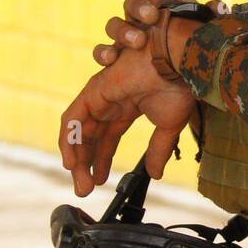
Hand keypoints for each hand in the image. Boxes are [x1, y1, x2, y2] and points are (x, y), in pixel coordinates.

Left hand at [59, 45, 195, 195]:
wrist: (178, 60)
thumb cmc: (179, 84)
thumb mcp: (169, 126)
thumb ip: (158, 149)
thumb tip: (156, 174)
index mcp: (128, 106)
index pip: (108, 137)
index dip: (103, 159)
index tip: (102, 181)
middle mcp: (110, 101)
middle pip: (90, 137)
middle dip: (86, 164)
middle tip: (86, 188)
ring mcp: (99, 96)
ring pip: (78, 131)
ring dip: (76, 157)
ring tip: (80, 180)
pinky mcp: (93, 92)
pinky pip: (72, 120)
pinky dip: (69, 141)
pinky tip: (72, 162)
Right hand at [93, 0, 225, 66]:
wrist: (176, 76)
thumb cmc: (189, 43)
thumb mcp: (200, 30)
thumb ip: (209, 17)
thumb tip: (219, 7)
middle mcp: (139, 13)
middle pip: (133, 0)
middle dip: (141, 6)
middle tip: (152, 16)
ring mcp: (125, 33)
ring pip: (114, 24)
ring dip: (124, 30)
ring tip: (139, 41)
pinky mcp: (114, 55)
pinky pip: (101, 51)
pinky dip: (104, 53)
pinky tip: (111, 59)